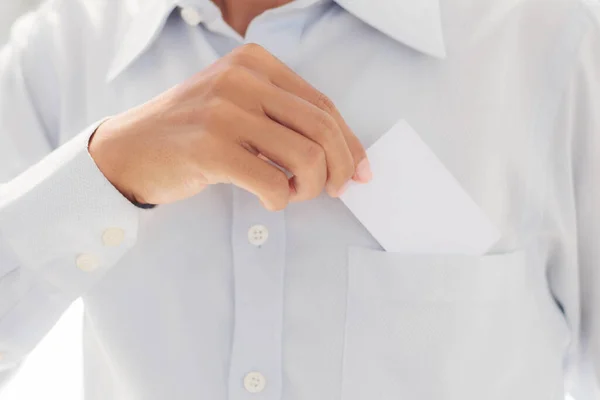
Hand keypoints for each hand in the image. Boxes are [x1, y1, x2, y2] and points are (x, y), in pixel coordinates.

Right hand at [89, 44, 371, 210]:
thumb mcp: (239, 108)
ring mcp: (224, 111)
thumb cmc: (192, 134)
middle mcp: (241, 79)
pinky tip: (268, 199)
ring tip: (294, 194)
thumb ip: (285, 120)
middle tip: (336, 191)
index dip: (350, 143)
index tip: (360, 171)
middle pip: (322, 128)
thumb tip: (346, 156)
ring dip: (310, 187)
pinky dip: (281, 200)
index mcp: (254, 63)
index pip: (322, 105)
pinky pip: (274, 183)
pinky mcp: (210, 148)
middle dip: (340, 168)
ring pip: (306, 156)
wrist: (128, 151)